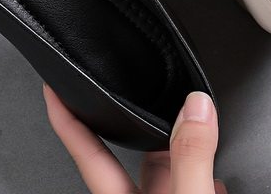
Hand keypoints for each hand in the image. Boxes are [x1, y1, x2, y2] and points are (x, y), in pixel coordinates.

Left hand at [43, 86, 226, 193]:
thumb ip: (190, 157)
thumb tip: (196, 107)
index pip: (85, 150)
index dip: (66, 116)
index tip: (53, 86)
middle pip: (137, 153)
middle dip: (152, 122)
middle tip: (161, 91)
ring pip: (170, 169)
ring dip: (187, 150)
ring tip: (200, 125)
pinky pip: (193, 185)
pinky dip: (206, 175)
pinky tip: (217, 176)